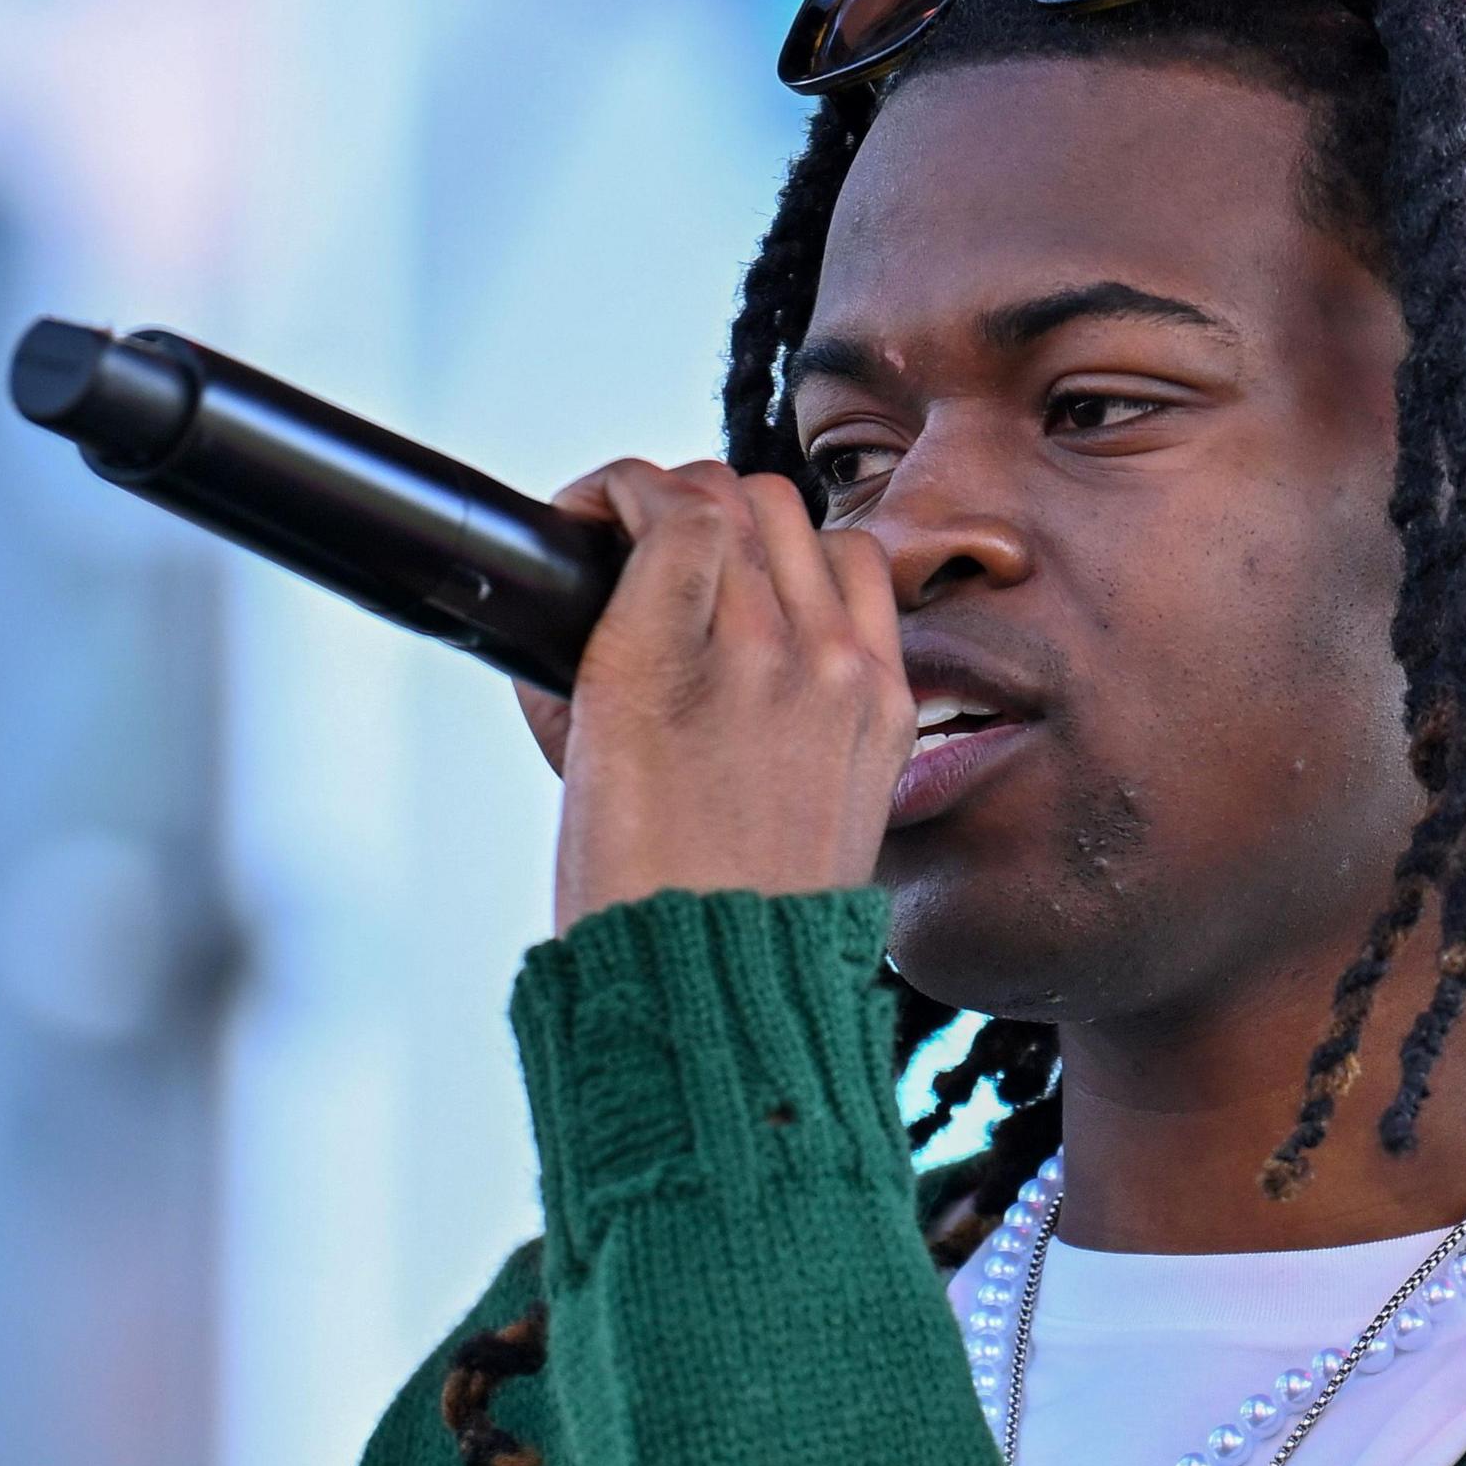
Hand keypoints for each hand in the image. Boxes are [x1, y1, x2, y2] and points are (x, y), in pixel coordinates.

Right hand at [514, 458, 909, 933]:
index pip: (669, 501)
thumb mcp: (579, 755)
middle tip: (649, 539)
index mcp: (663, 659)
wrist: (721, 978)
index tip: (599, 512)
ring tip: (723, 567)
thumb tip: (603, 595)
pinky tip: (790, 608)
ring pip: (808, 524)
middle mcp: (762, 650)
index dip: (621, 486)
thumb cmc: (634, 883)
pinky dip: (823, 576)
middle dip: (681, 499)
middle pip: (739, 496)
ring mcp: (840, 676)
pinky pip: (868, 587)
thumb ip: (582, 655)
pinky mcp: (887, 709)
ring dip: (758, 527)